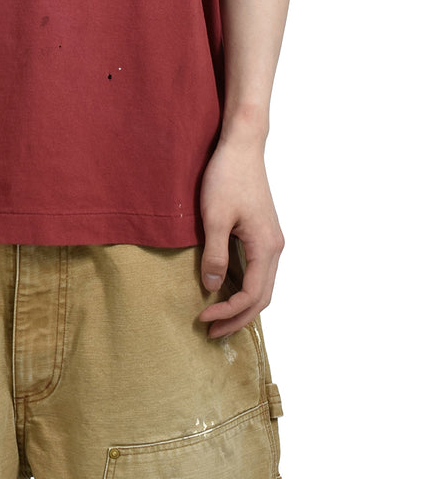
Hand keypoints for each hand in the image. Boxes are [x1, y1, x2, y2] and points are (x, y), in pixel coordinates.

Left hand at [197, 132, 284, 337]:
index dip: (228, 312)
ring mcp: (272, 240)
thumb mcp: (214, 217)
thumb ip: (215, 255)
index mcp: (266, 247)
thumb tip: (212, 287)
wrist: (242, 146)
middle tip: (212, 332)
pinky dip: (246, 288)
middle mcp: (275, 247)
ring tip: (219, 318)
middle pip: (262, 297)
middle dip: (238, 318)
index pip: (251, 295)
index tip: (202, 317)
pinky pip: (260, 271)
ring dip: (243, 305)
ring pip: (263, 285)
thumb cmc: (227, 177)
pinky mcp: (265, 232)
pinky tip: (227, 290)